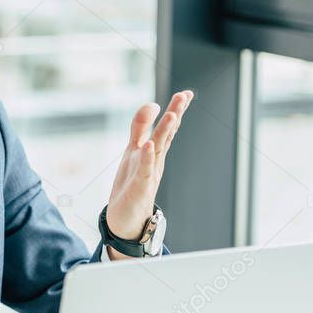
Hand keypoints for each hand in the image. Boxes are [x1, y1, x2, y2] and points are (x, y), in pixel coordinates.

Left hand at [105, 90, 192, 256]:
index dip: (175, 110)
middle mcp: (155, 160)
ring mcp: (149, 173)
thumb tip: (152, 104)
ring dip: (165, 132)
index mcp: (154, 151)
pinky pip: (144, 170)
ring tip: (172, 114)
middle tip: (185, 95)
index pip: (167, 128)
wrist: (126, 219)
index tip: (186, 93)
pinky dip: (147, 157)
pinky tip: (149, 145)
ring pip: (158, 149)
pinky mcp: (140, 187)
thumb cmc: (132, 183)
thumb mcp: (134, 150)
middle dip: (175, 114)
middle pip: (166, 134)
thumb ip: (140, 128)